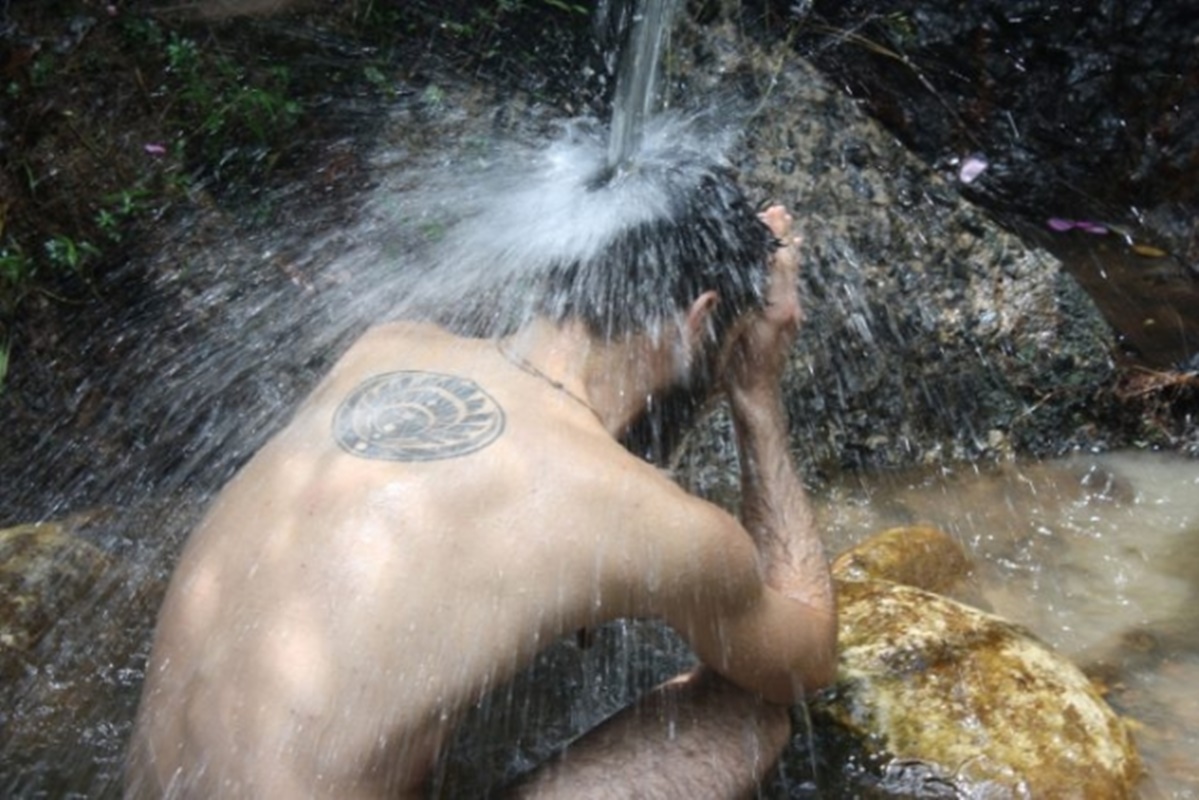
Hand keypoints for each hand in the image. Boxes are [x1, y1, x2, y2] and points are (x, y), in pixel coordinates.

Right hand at [724, 205, 802, 397]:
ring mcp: (791, 315)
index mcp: (779, 308)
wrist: (756, 396)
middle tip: (779, 210)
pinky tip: (781, 259)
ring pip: (790, 272)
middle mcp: (790, 308)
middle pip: (789, 262)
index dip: (774, 237)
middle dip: (783, 236)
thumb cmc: (740, 371)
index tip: (771, 214)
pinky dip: (784, 265)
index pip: (779, 262)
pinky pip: (788, 284)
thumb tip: (716, 290)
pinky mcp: (786, 320)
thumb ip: (732, 309)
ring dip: (784, 248)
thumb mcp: (734, 334)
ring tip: (783, 224)